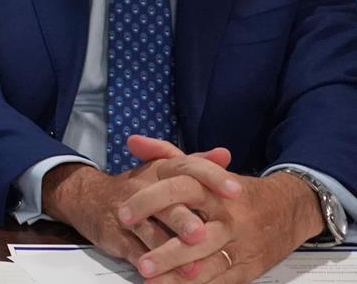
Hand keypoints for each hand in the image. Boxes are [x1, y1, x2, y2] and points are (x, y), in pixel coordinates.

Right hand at [42, 137, 230, 275]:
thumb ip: (195, 163)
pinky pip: (133, 252)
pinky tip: (163, 277)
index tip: (235, 191)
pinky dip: (150, 266)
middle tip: (201, 234)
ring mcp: (127, 214)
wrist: (88, 197)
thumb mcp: (162, 169)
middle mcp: (142, 188)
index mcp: (159, 170)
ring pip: (149, 232)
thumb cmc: (136, 187)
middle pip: (166, 203)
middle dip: (183, 220)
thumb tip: (225, 154)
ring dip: (168, 250)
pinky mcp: (115, 235)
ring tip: (191, 268)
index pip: (187, 168)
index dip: (211, 178)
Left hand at [118, 144, 323, 282]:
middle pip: (193, 234)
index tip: (122, 214)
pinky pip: (220, 279)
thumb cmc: (233, 190)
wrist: (289, 208)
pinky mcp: (248, 266)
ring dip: (178, 274)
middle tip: (140, 263)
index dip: (149, 200)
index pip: (178, 190)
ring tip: (151, 281)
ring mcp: (238, 244)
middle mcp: (226, 217)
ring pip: (206, 262)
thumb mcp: (202, 168)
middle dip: (166, 251)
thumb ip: (165, 154)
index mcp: (211, 189)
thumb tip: (132, 142)